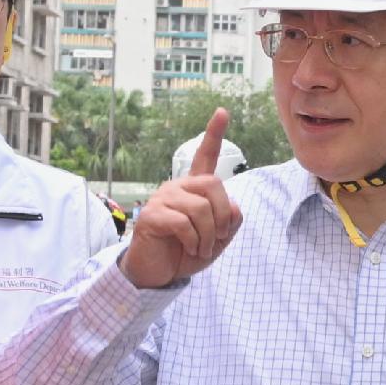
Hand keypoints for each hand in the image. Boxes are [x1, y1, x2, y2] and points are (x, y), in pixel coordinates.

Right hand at [122, 111, 245, 288]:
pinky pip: (184, 223)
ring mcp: (162, 199)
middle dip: (223, 215)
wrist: (159, 273)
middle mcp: (177, 187)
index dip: (214, 134)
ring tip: (202, 248)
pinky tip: (191, 249)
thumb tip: (233, 205)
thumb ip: (230, 220)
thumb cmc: (186, 252)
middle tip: (219, 237)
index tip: (222, 111)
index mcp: (193, 189)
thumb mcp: (218, 238)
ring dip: (209, 235)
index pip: (205, 156)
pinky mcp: (152, 215)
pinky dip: (195, 241)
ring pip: (201, 208)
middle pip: (214, 185)